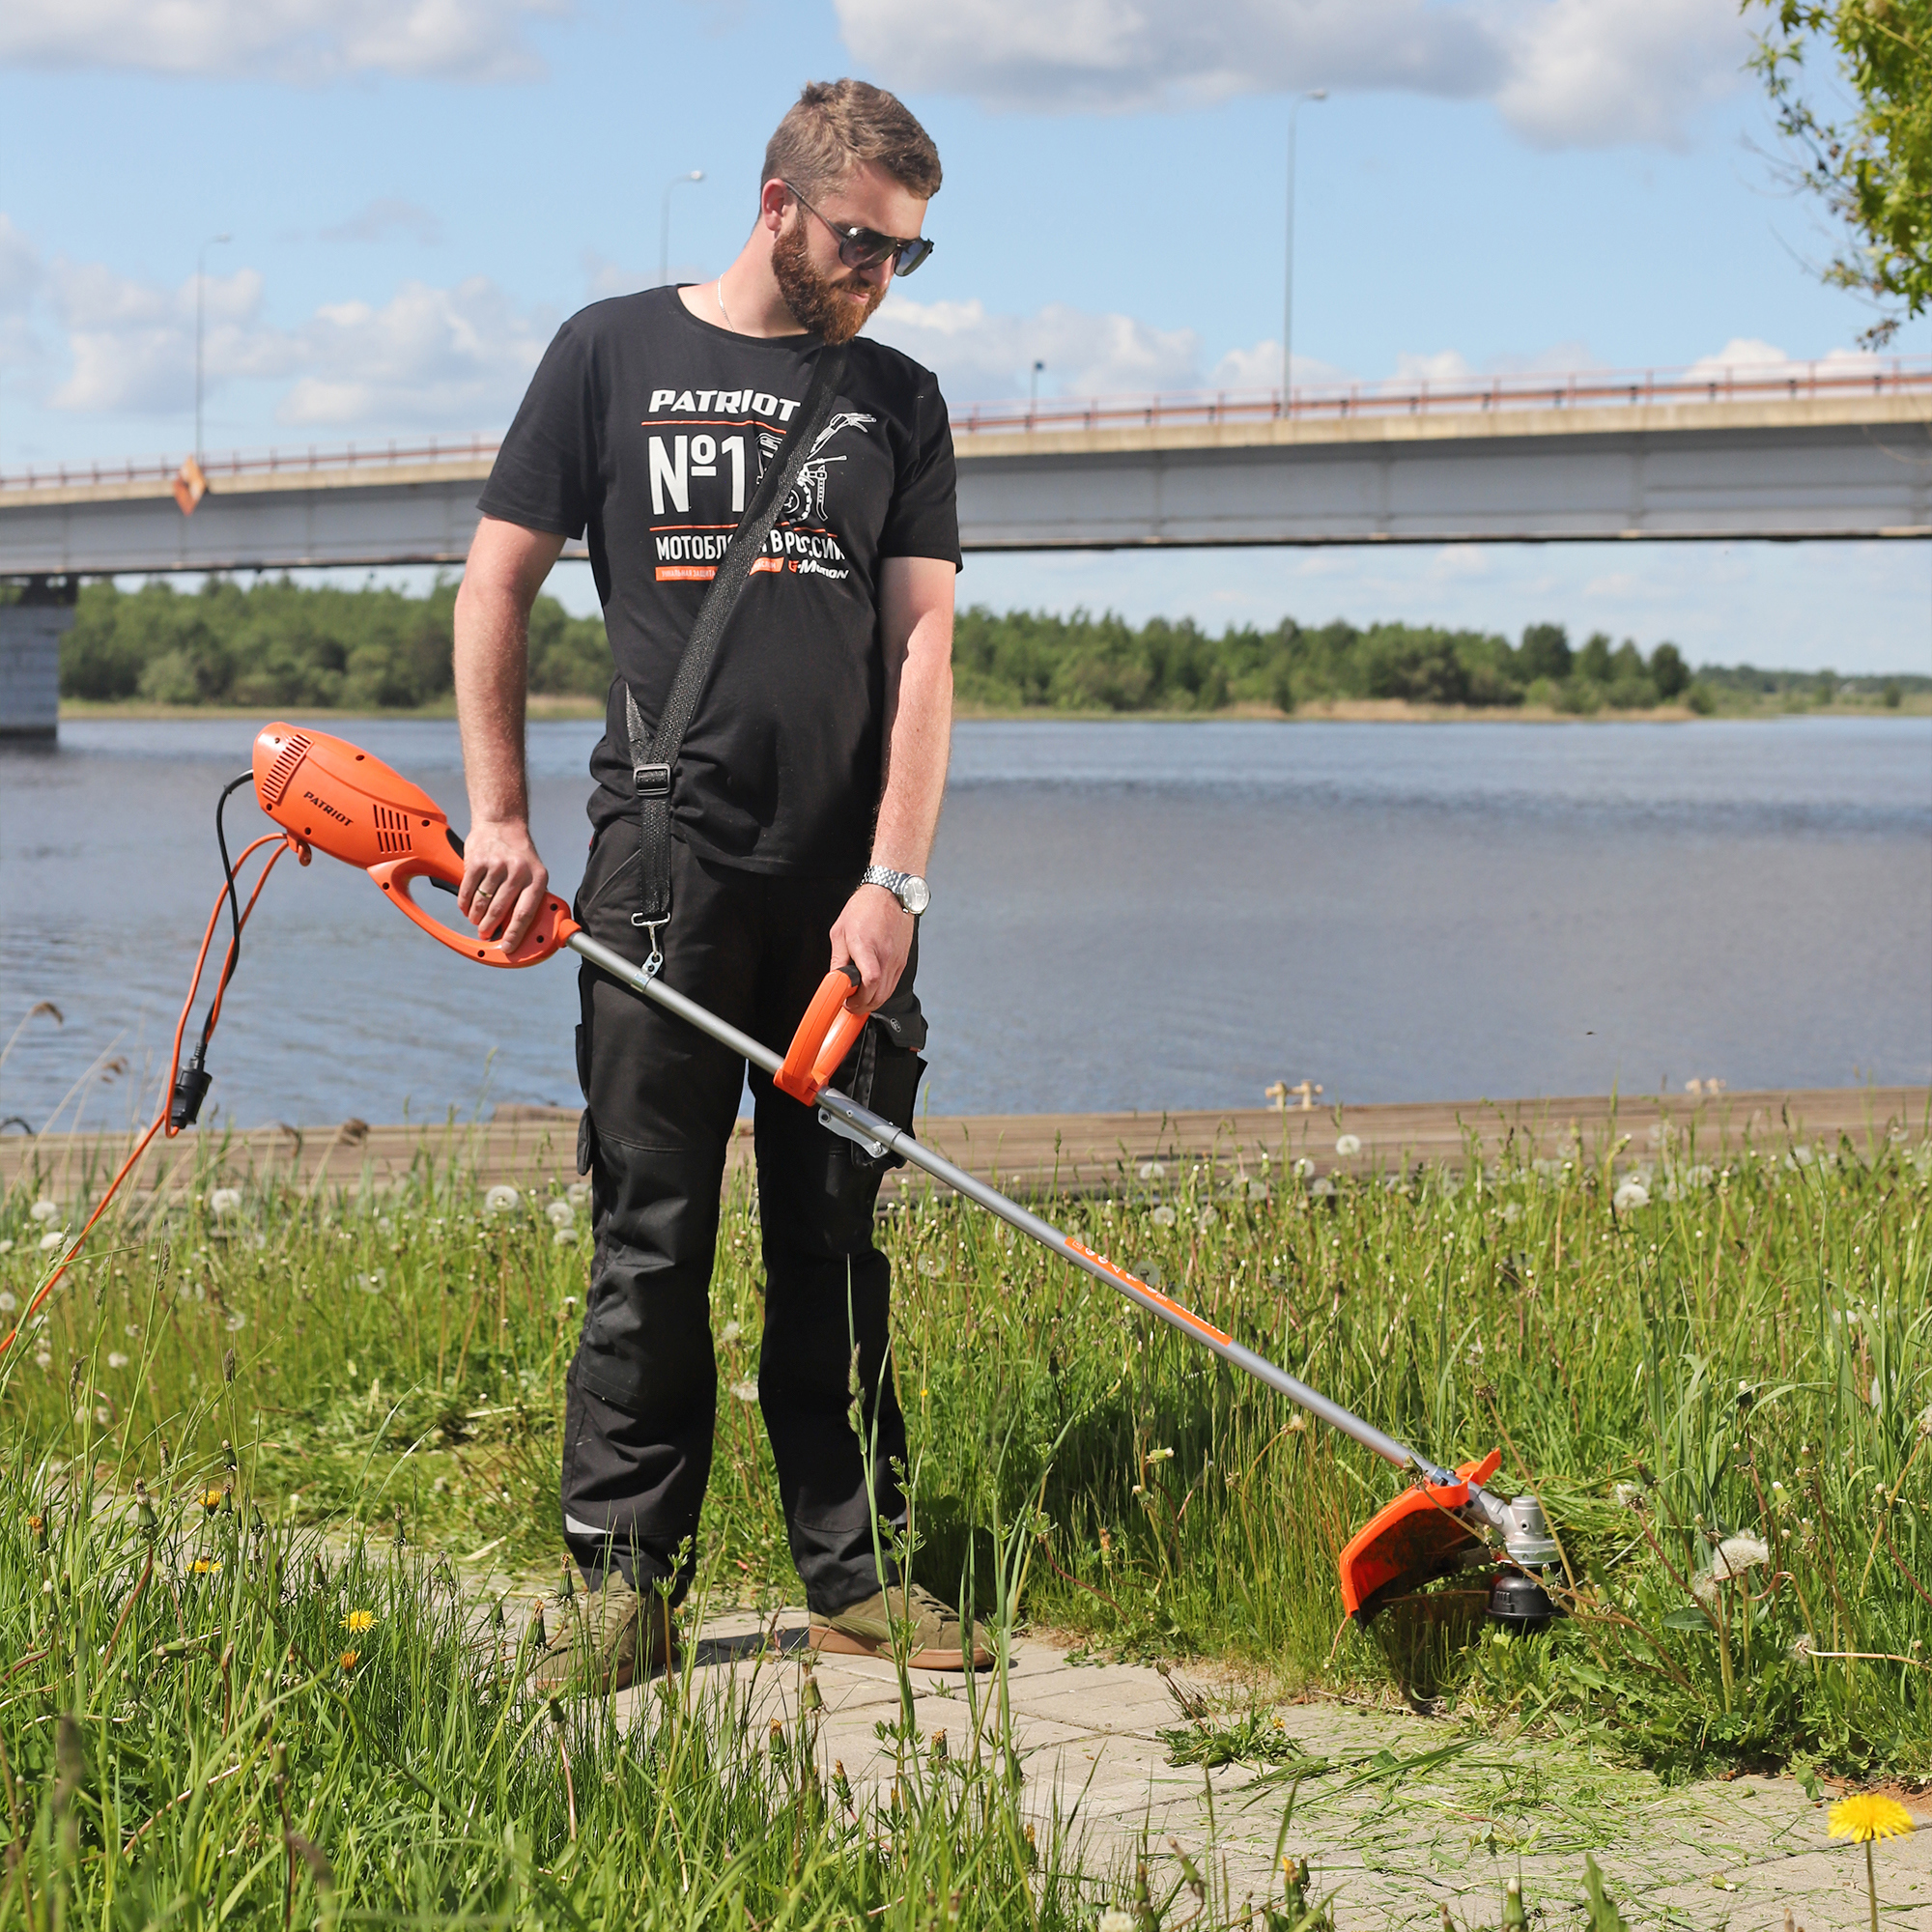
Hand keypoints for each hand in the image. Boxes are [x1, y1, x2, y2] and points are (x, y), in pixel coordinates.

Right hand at [458, 818, 549, 951]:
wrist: (502, 823)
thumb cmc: (520, 854)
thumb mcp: (534, 873)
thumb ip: (530, 897)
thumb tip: (523, 930)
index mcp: (537, 879)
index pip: (525, 914)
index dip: (515, 934)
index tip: (507, 947)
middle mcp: (518, 872)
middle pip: (499, 911)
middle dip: (489, 928)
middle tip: (485, 935)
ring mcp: (496, 866)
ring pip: (481, 902)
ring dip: (476, 917)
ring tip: (476, 920)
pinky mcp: (477, 861)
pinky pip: (467, 890)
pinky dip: (464, 903)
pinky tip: (466, 907)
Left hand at [829, 884, 911, 1014]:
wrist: (891, 893)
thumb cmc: (865, 907)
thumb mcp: (840, 931)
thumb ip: (837, 959)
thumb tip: (835, 979)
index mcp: (866, 946)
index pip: (869, 981)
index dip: (857, 998)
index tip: (846, 1000)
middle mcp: (885, 955)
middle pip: (879, 995)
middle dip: (862, 1006)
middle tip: (850, 1003)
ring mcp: (897, 960)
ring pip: (887, 993)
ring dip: (872, 1001)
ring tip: (859, 997)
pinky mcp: (903, 960)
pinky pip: (893, 984)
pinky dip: (881, 991)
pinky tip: (871, 987)